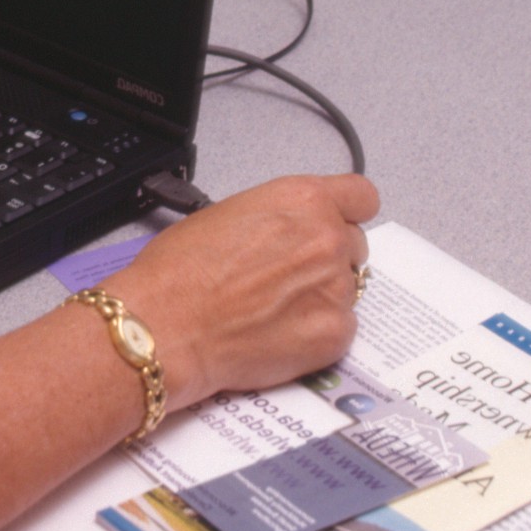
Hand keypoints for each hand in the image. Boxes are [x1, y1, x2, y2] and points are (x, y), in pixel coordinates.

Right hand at [109, 173, 379, 409]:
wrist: (168, 326)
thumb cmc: (182, 271)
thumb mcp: (232, 212)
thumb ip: (280, 217)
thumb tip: (290, 231)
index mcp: (304, 199)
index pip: (362, 196)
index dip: (348, 212)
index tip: (339, 224)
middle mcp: (328, 238)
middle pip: (354, 245)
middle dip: (327, 259)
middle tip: (289, 277)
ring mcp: (336, 288)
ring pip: (346, 289)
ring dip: (320, 297)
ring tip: (274, 310)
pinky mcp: (335, 334)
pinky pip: (343, 329)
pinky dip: (317, 333)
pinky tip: (279, 334)